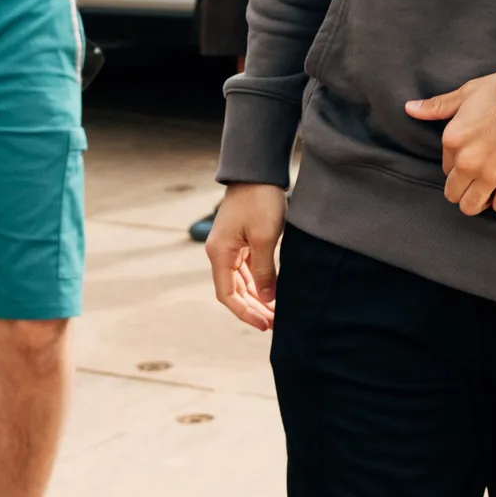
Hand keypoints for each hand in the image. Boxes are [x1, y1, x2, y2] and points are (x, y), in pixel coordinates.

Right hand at [206, 184, 285, 330]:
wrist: (258, 171)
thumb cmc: (259, 200)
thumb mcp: (265, 238)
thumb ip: (265, 271)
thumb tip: (268, 299)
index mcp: (220, 254)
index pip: (228, 295)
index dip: (245, 313)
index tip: (264, 325)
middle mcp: (220, 253)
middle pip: (234, 291)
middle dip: (253, 309)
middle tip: (274, 323)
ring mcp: (230, 247)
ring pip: (242, 281)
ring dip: (257, 297)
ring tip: (276, 312)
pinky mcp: (241, 240)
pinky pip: (248, 269)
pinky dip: (259, 282)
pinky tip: (273, 292)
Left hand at [405, 70, 495, 215]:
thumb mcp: (466, 93)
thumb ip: (437, 106)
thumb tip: (409, 108)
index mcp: (452, 140)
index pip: (445, 168)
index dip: (456, 164)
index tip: (470, 156)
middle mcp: (468, 162)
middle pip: (453, 194)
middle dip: (461, 189)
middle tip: (473, 180)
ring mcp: (492, 175)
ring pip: (472, 206)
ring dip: (477, 201)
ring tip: (485, 191)